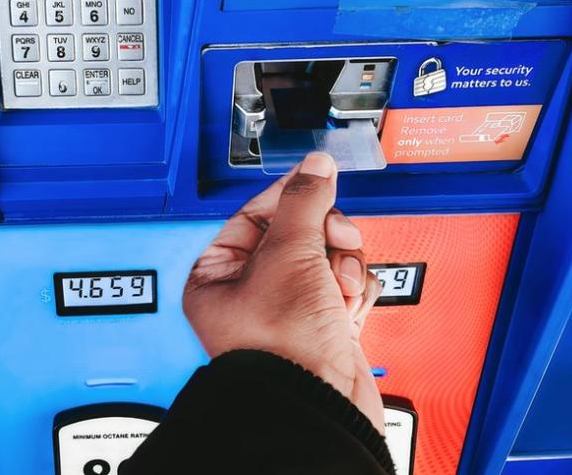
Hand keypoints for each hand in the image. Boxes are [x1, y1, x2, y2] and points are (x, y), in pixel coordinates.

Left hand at [183, 152, 384, 430]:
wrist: (319, 404)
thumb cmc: (281, 347)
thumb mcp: (289, 254)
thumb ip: (305, 202)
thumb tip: (316, 167)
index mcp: (217, 275)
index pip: (254, 214)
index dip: (289, 196)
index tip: (317, 177)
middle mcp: (250, 292)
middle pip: (298, 233)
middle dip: (324, 237)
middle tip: (334, 242)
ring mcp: (289, 310)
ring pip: (327, 257)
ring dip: (342, 266)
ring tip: (338, 288)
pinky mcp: (323, 326)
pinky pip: (345, 286)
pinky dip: (354, 293)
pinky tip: (348, 309)